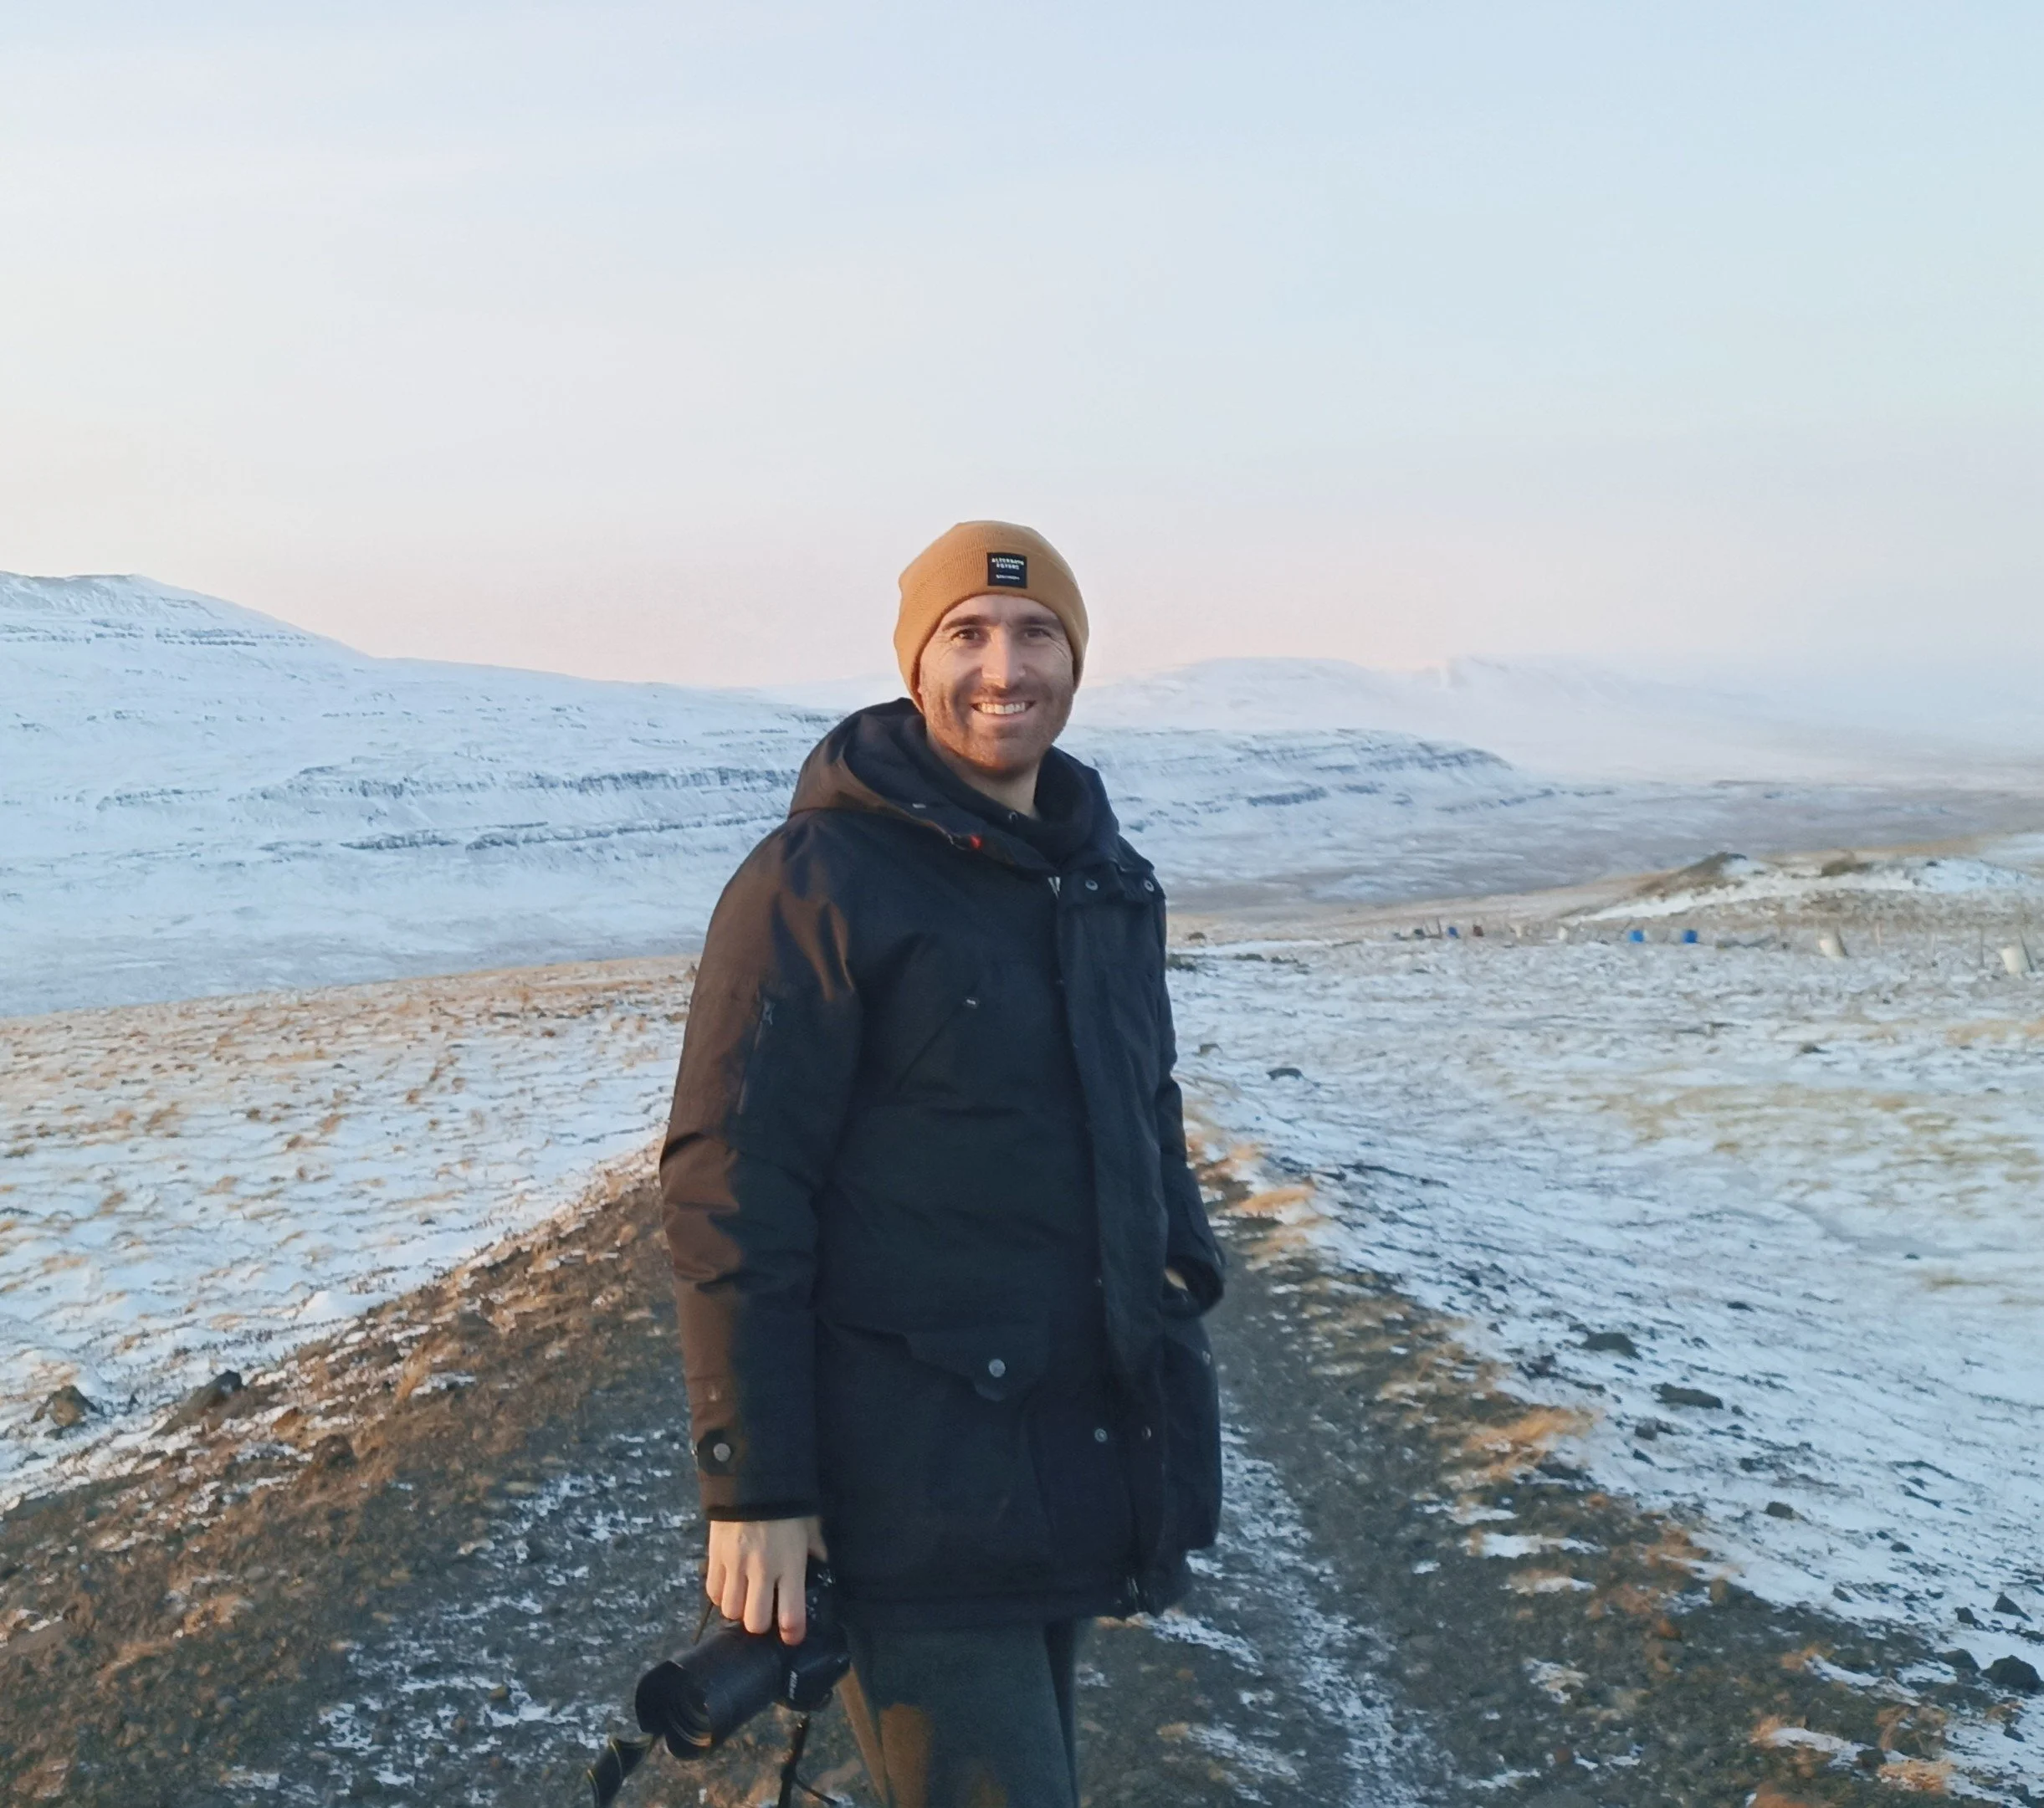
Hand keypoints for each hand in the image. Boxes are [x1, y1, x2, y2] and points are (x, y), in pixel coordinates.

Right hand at [705, 1515, 827, 1642]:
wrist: (751, 1474)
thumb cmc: (786, 1503)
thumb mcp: (810, 1524)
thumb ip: (815, 1549)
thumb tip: (822, 1567)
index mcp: (791, 1564)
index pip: (792, 1616)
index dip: (792, 1634)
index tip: (792, 1637)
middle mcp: (762, 1570)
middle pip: (755, 1622)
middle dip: (760, 1624)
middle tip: (764, 1613)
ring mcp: (735, 1565)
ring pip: (731, 1611)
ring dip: (739, 1609)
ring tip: (746, 1598)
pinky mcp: (714, 1556)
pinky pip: (713, 1592)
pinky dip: (720, 1595)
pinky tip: (730, 1584)